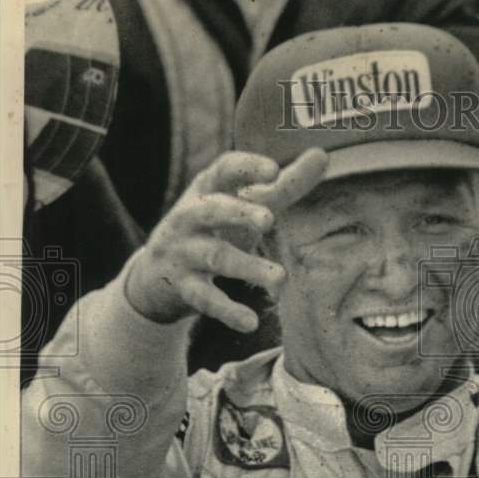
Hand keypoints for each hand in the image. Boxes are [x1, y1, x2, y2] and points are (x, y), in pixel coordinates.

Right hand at [126, 148, 327, 331]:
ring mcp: (183, 252)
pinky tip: (250, 322)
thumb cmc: (213, 229)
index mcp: (207, 190)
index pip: (223, 170)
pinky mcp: (182, 286)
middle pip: (212, 210)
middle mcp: (190, 217)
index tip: (273, 170)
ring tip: (280, 278)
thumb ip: (283, 185)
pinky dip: (227, 311)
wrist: (155, 275)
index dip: (246, 168)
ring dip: (247, 267)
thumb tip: (323, 155)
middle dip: (238, 213)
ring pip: (215, 258)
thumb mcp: (243, 205)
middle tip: (268, 219)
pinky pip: (205, 299)